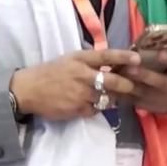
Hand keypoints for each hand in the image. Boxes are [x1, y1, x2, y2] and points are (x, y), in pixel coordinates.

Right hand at [9, 50, 137, 120]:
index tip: (138, 58)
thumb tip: (114, 61)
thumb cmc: (51, 72)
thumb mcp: (70, 59)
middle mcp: (82, 75)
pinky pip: (96, 109)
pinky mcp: (77, 109)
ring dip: (113, 97)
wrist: (28, 90)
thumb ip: (90, 60)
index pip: (106, 56)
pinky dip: (97, 107)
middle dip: (127, 84)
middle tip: (133, 85)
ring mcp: (80, 94)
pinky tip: (92, 103)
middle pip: (112, 80)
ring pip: (107, 97)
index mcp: (80, 59)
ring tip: (113, 96)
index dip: (123, 57)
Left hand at [117, 49, 166, 112]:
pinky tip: (111, 87)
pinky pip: (136, 102)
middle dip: (144, 75)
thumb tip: (152, 37)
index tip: (160, 53)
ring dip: (129, 85)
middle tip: (129, 67)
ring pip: (145, 94)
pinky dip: (123, 94)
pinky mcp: (153, 108)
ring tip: (114, 76)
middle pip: (161, 82)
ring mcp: (165, 101)